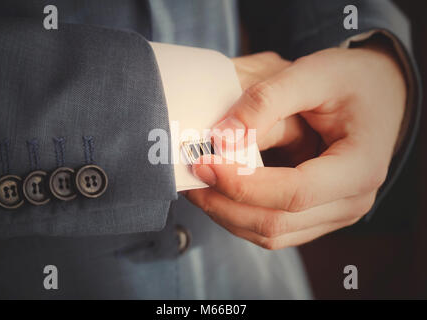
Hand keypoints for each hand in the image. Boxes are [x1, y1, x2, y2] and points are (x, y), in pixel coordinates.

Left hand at [186, 45, 405, 249]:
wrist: (377, 94)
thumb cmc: (351, 81)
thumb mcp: (314, 74)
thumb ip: (267, 100)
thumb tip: (221, 137)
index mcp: (358, 168)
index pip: (293, 193)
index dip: (242, 182)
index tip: (202, 162)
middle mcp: (349, 202)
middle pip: (276, 222)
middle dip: (225, 202)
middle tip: (191, 173)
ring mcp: (332, 213)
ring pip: (270, 233)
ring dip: (227, 213)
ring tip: (197, 184)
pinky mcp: (316, 215)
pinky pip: (273, 229)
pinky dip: (239, 214)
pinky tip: (219, 191)